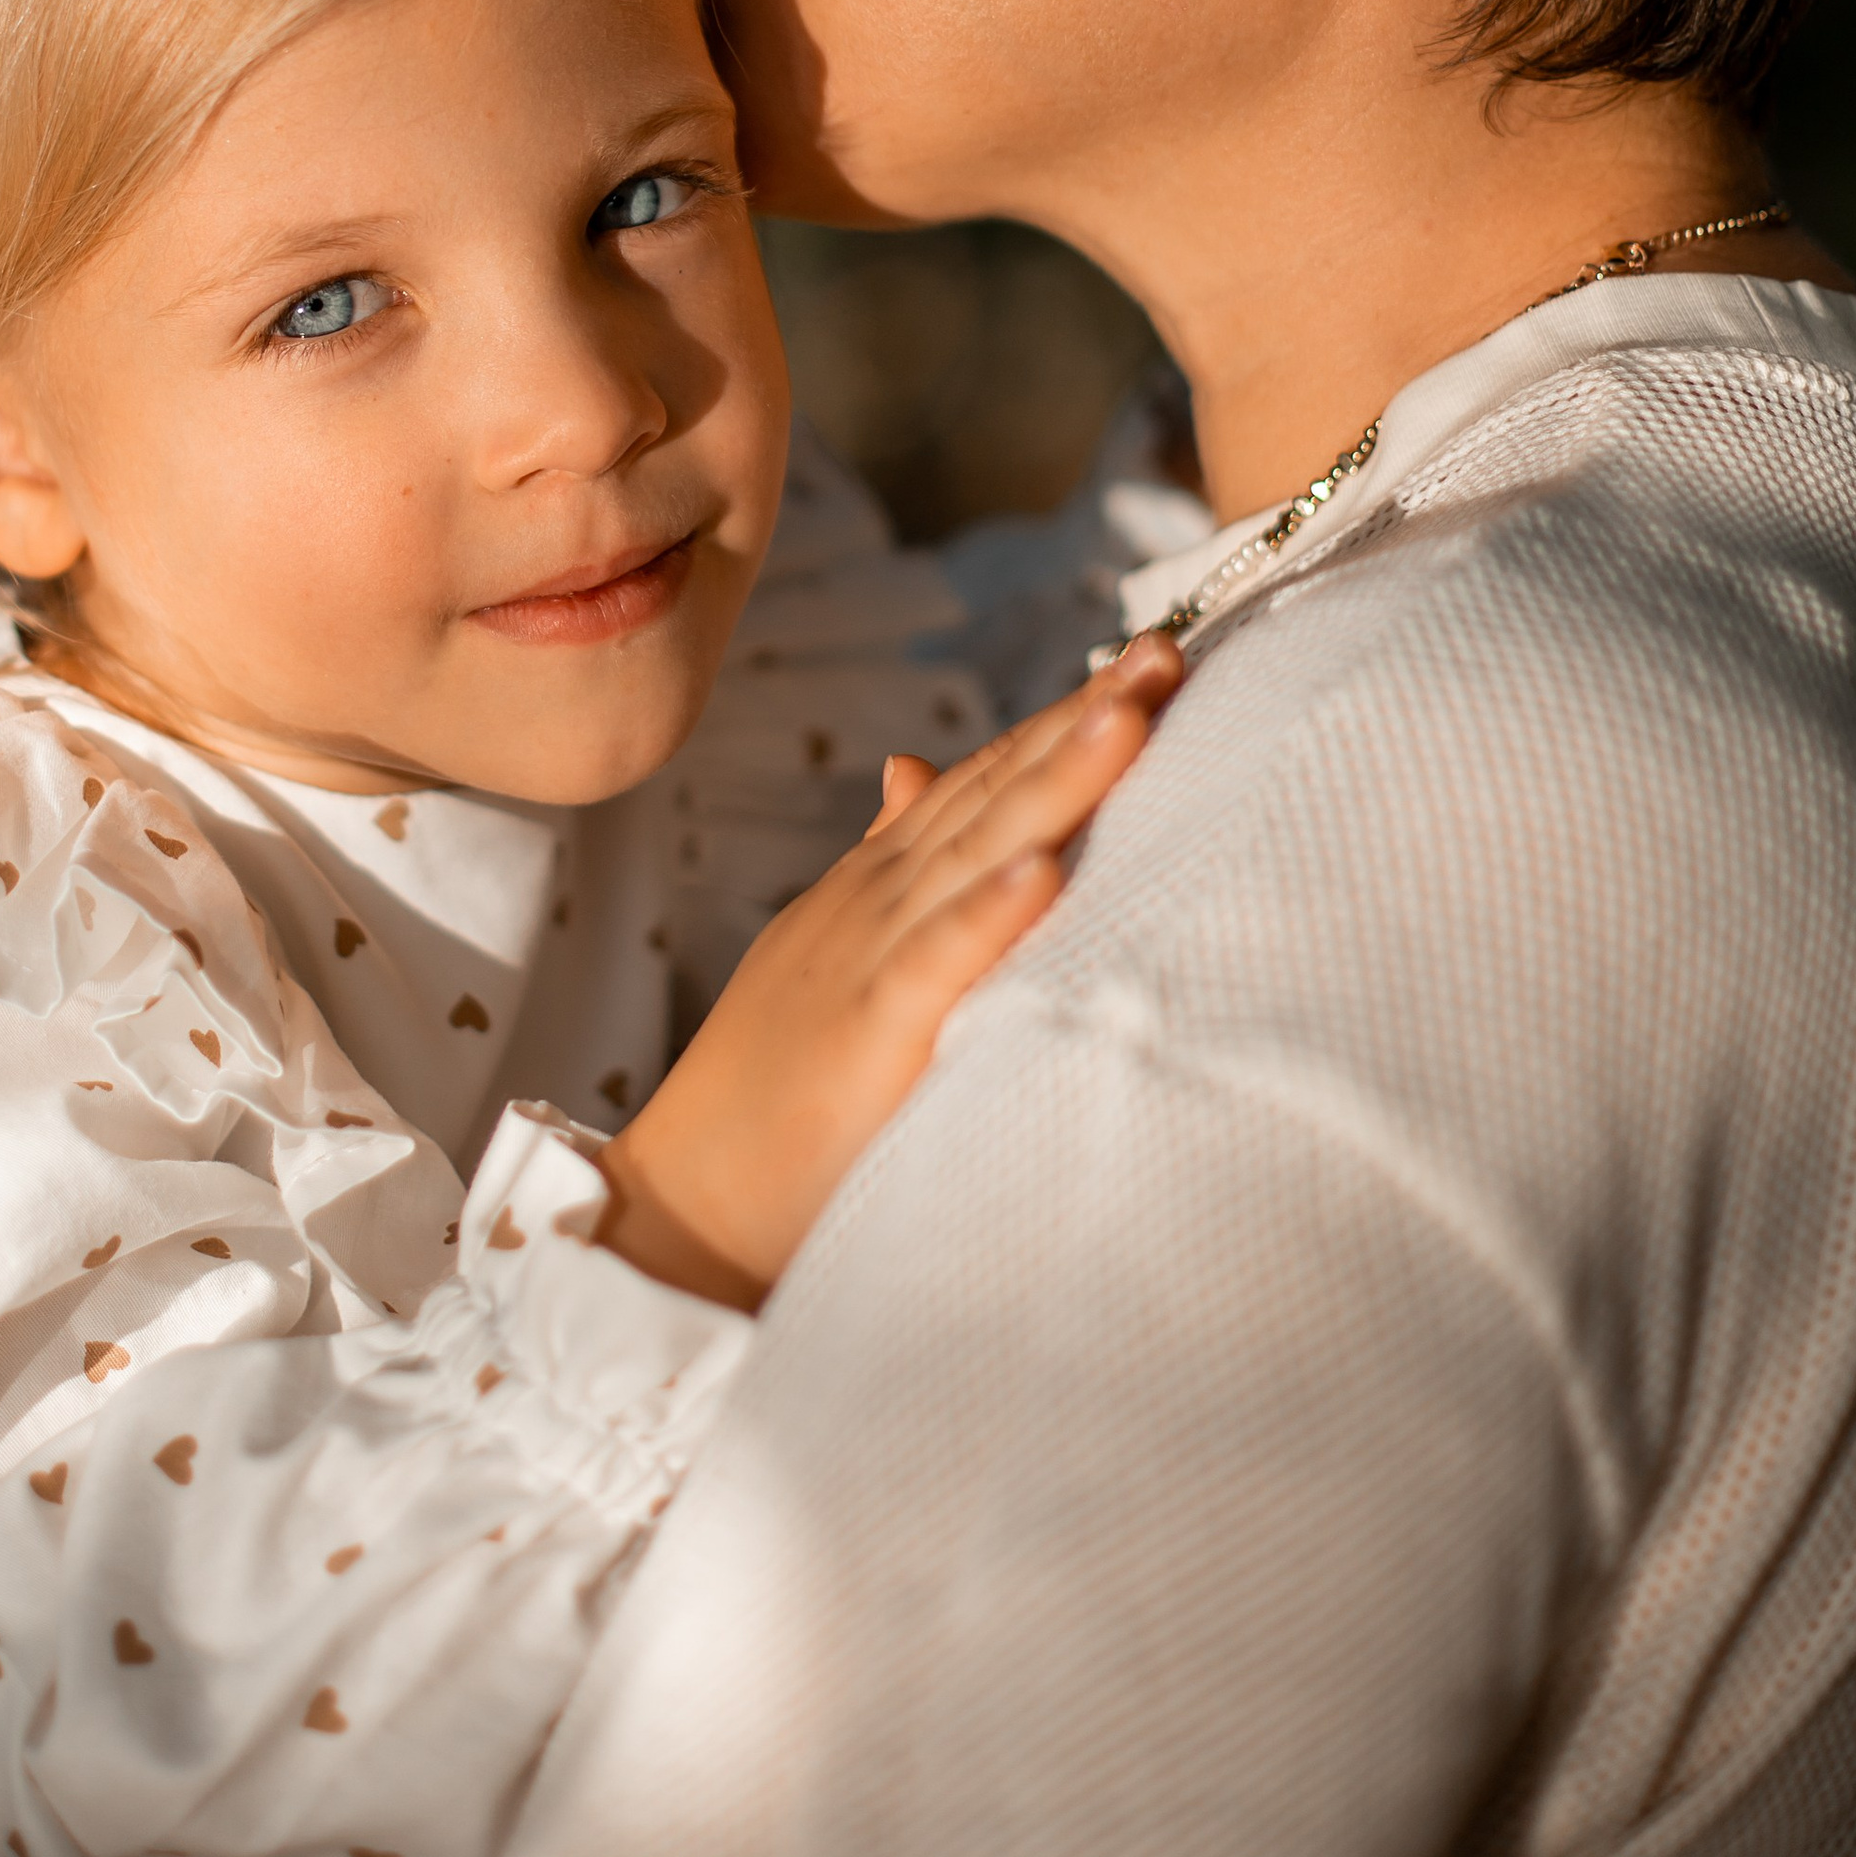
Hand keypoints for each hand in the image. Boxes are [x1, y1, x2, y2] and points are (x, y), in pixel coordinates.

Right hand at [597, 638, 1184, 1307]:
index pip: (985, 777)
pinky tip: (1043, 873)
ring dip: (1055, 784)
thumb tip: (918, 765)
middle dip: (1083, 722)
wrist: (687, 1200)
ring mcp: (866, 959)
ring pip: (976, 852)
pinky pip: (934, 966)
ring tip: (1129, 720)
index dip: (1064, 717)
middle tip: (1169, 656)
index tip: (1151, 660)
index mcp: (878, 885)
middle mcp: (876, 901)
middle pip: (995, 791)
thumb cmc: (773, 1091)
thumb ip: (888, 864)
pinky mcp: (864, 1036)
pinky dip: (987, 916)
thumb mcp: (836, 951)